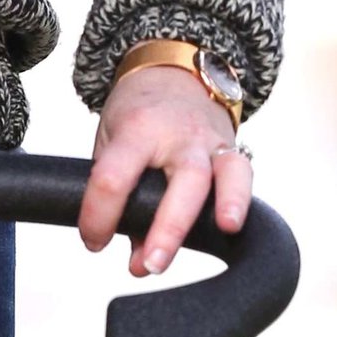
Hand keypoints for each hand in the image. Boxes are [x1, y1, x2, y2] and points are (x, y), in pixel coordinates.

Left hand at [78, 63, 251, 277]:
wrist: (171, 71)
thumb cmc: (138, 111)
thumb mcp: (113, 141)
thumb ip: (121, 196)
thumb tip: (136, 257)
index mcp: (136, 129)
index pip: (113, 176)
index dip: (100, 216)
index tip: (93, 241)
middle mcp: (176, 134)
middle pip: (179, 180)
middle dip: (167, 228)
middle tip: (150, 265)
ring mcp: (207, 141)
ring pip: (222, 173)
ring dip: (223, 205)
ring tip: (221, 233)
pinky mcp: (230, 149)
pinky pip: (243, 174)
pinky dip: (241, 199)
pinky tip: (234, 225)